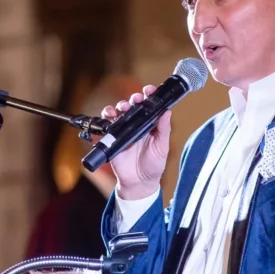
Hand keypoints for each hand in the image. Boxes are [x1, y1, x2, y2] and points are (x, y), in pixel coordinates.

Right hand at [99, 85, 171, 199]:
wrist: (139, 182)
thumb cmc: (153, 165)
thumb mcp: (162, 147)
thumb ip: (164, 130)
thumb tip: (167, 112)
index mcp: (150, 125)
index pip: (149, 106)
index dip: (149, 96)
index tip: (149, 90)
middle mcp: (137, 125)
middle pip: (133, 105)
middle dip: (133, 98)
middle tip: (136, 99)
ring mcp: (124, 130)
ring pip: (119, 112)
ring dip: (120, 105)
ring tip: (122, 107)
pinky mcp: (113, 138)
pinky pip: (107, 124)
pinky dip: (107, 116)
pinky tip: (110, 114)